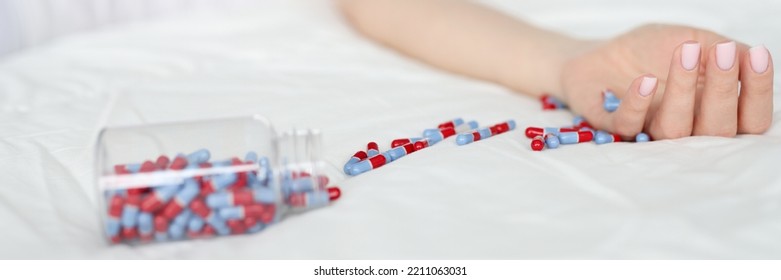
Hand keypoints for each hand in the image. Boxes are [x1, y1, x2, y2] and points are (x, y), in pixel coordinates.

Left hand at [560, 24, 772, 138]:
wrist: (598, 53)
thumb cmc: (649, 51)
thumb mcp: (692, 39)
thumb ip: (721, 51)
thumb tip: (749, 58)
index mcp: (713, 109)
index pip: (750, 117)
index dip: (758, 91)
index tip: (757, 56)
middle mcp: (687, 127)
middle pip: (718, 130)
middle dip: (723, 90)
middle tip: (722, 53)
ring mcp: (651, 130)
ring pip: (675, 130)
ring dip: (682, 92)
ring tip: (684, 53)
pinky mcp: (615, 128)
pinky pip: (629, 127)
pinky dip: (637, 103)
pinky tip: (644, 79)